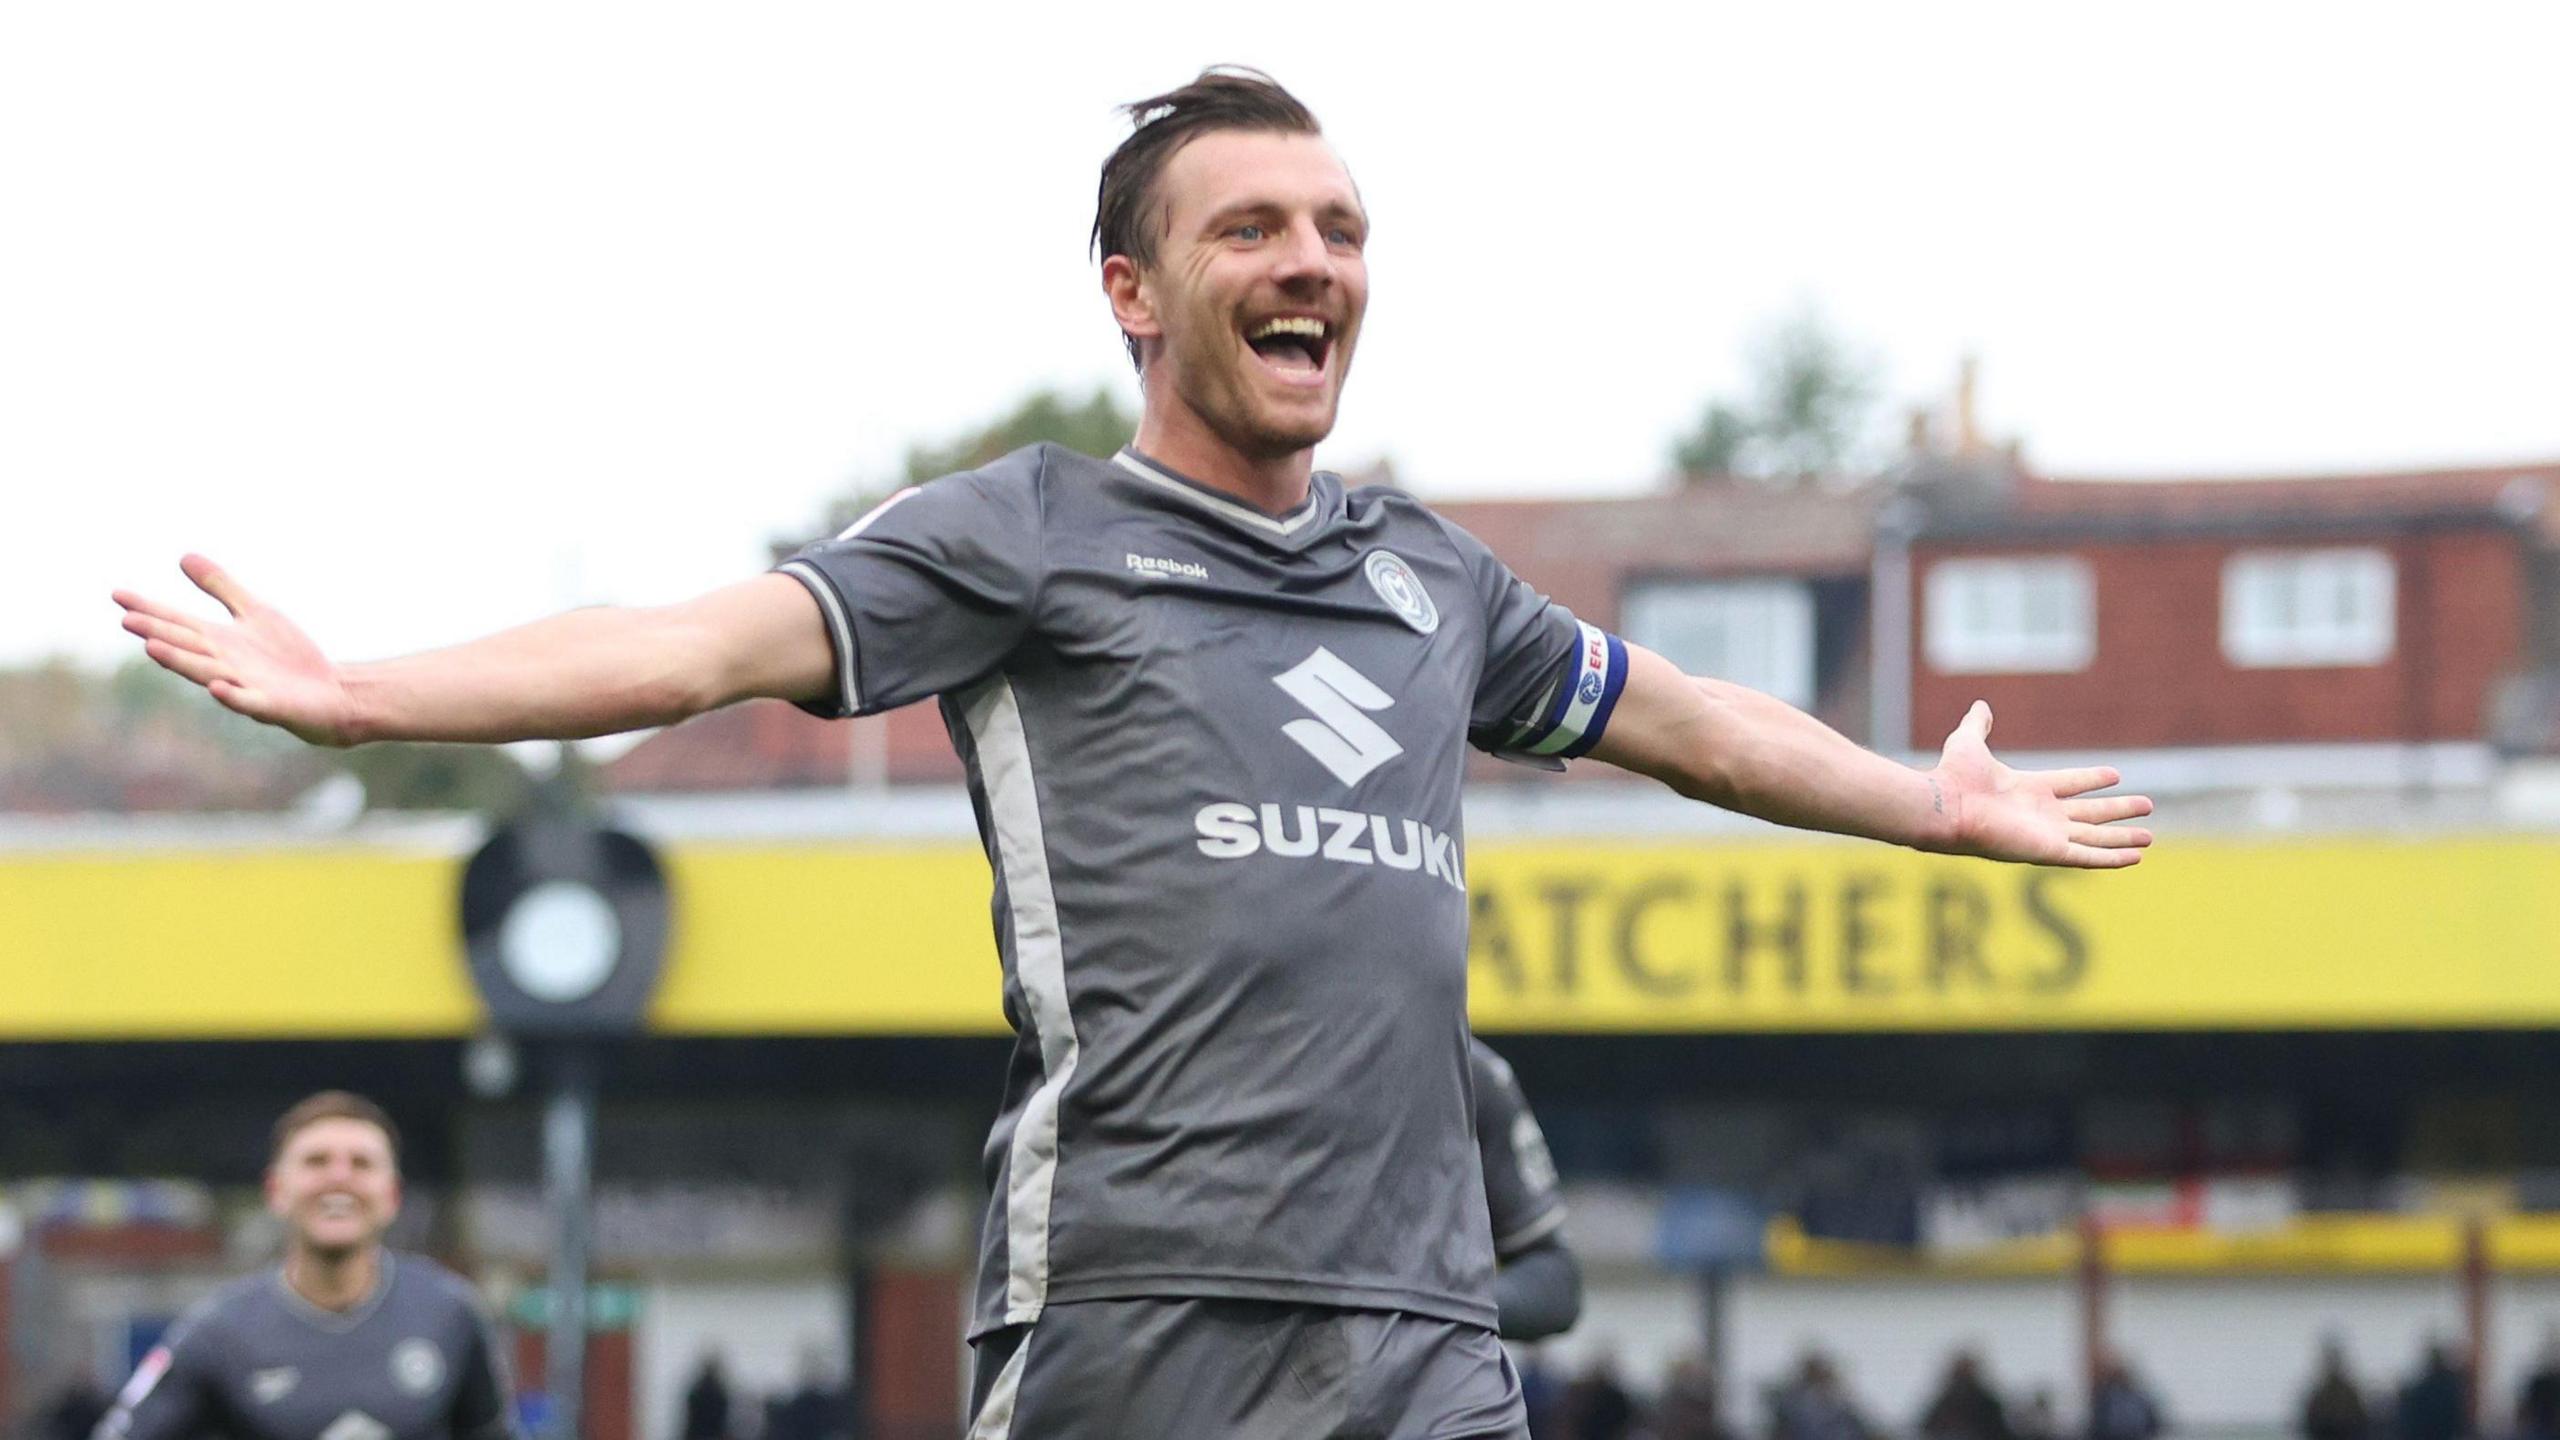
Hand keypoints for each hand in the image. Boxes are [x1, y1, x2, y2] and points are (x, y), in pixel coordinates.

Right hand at [114, 555, 359, 746]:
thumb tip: (183, 556)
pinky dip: (231, 696)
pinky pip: (247, 702)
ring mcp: (244, 685)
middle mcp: (223, 663)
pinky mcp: (269, 706)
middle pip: (185, 645)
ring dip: (180, 662)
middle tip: (126, 619)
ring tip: (152, 647)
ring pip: (207, 673)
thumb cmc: (287, 655)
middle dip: (157, 633)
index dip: (148, 609)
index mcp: (218, 640)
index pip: (176, 621)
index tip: (117, 595)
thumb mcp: (254, 612)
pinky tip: (217, 686)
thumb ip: (221, 587)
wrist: (328, 691)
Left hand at [1927, 701, 2152, 867]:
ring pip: (2095, 837)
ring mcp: (2048, 834)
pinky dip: (2112, 858)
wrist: (1946, 805)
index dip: (2092, 780)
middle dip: (2118, 811)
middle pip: (2090, 813)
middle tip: (2147, 805)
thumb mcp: (1969, 741)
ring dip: (2122, 838)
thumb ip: (1978, 725)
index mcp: (2029, 789)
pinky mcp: (2050, 851)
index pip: (2070, 783)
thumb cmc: (1953, 776)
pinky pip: (2088, 857)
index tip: (2116, 774)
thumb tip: (1980, 705)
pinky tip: (2136, 857)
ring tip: (2150, 836)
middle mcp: (2042, 814)